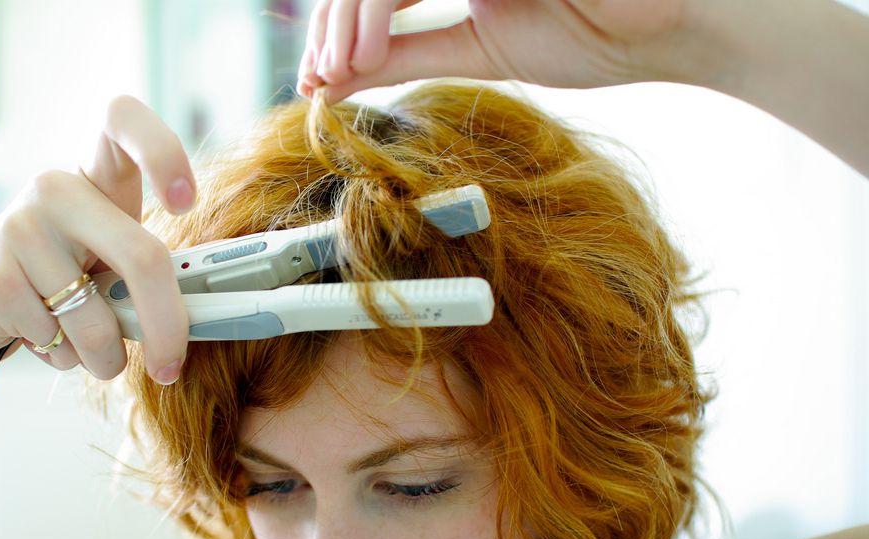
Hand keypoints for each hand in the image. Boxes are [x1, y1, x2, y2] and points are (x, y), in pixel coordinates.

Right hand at [0, 96, 193, 384]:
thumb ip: (153, 270)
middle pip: (142, 257)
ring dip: (105, 356)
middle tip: (171, 366)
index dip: (163, 150)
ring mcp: (20, 227)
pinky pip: (61, 342)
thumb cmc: (62, 283)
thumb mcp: (109, 262)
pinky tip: (42, 336)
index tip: (186, 202)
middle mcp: (55, 188)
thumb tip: (215, 311)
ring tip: (84, 344)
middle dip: (167, 324)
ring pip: (99, 321)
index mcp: (95, 177)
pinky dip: (66, 359)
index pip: (122, 118)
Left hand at [297, 0, 719, 101]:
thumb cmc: (594, 36)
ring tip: (337, 72)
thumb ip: (411, 56)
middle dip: (330, 26)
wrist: (669, 28)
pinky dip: (375, 7)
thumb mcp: (480, 52)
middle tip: (320, 79)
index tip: (319, 80)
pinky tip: (365, 54)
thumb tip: (340, 79)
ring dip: (345, 18)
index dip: (338, 31)